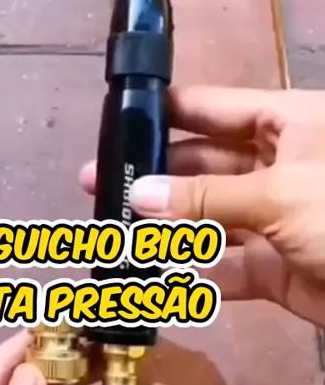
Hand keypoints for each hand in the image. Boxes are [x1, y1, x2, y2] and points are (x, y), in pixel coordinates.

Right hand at [81, 86, 324, 326]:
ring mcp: (274, 220)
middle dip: (155, 176)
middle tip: (97, 184)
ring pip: (207, 219)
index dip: (166, 110)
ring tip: (111, 232)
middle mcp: (277, 166)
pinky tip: (150, 277)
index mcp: (286, 125)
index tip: (116, 120)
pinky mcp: (275, 270)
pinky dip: (191, 276)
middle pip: (202, 165)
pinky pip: (223, 268)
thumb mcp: (279, 194)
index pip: (213, 108)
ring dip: (165, 228)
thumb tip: (139, 195)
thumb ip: (205, 198)